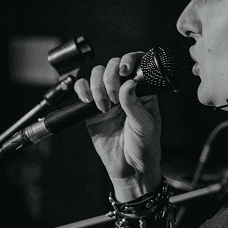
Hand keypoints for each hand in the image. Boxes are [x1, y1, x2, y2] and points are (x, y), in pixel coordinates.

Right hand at [76, 52, 162, 197]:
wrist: (129, 168)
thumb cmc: (144, 146)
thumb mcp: (145, 126)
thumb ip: (135, 104)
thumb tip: (128, 84)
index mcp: (141, 90)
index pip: (135, 64)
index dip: (128, 60)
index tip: (125, 71)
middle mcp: (123, 90)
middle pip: (112, 66)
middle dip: (110, 77)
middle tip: (113, 98)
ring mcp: (106, 98)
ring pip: (96, 75)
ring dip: (96, 86)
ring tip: (104, 107)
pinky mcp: (91, 109)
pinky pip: (82, 90)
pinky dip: (81, 90)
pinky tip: (88, 101)